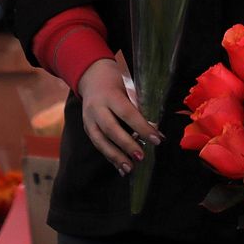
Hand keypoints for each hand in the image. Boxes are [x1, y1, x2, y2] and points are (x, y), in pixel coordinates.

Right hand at [77, 58, 160, 174]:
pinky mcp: (87, 128)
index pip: (128, 113)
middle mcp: (97, 108)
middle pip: (111, 129)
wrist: (90, 76)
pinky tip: (121, 167)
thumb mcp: (128, 89)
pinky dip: (110, 157)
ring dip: (116, 156)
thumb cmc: (116, 83)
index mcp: (110, 95)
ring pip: (100, 140)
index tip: (157, 139)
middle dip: (127, 145)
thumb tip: (155, 130)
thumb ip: (138, 107)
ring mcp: (89, 119)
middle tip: (142, 157)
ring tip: (130, 168)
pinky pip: (98, 145)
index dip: (142, 127)